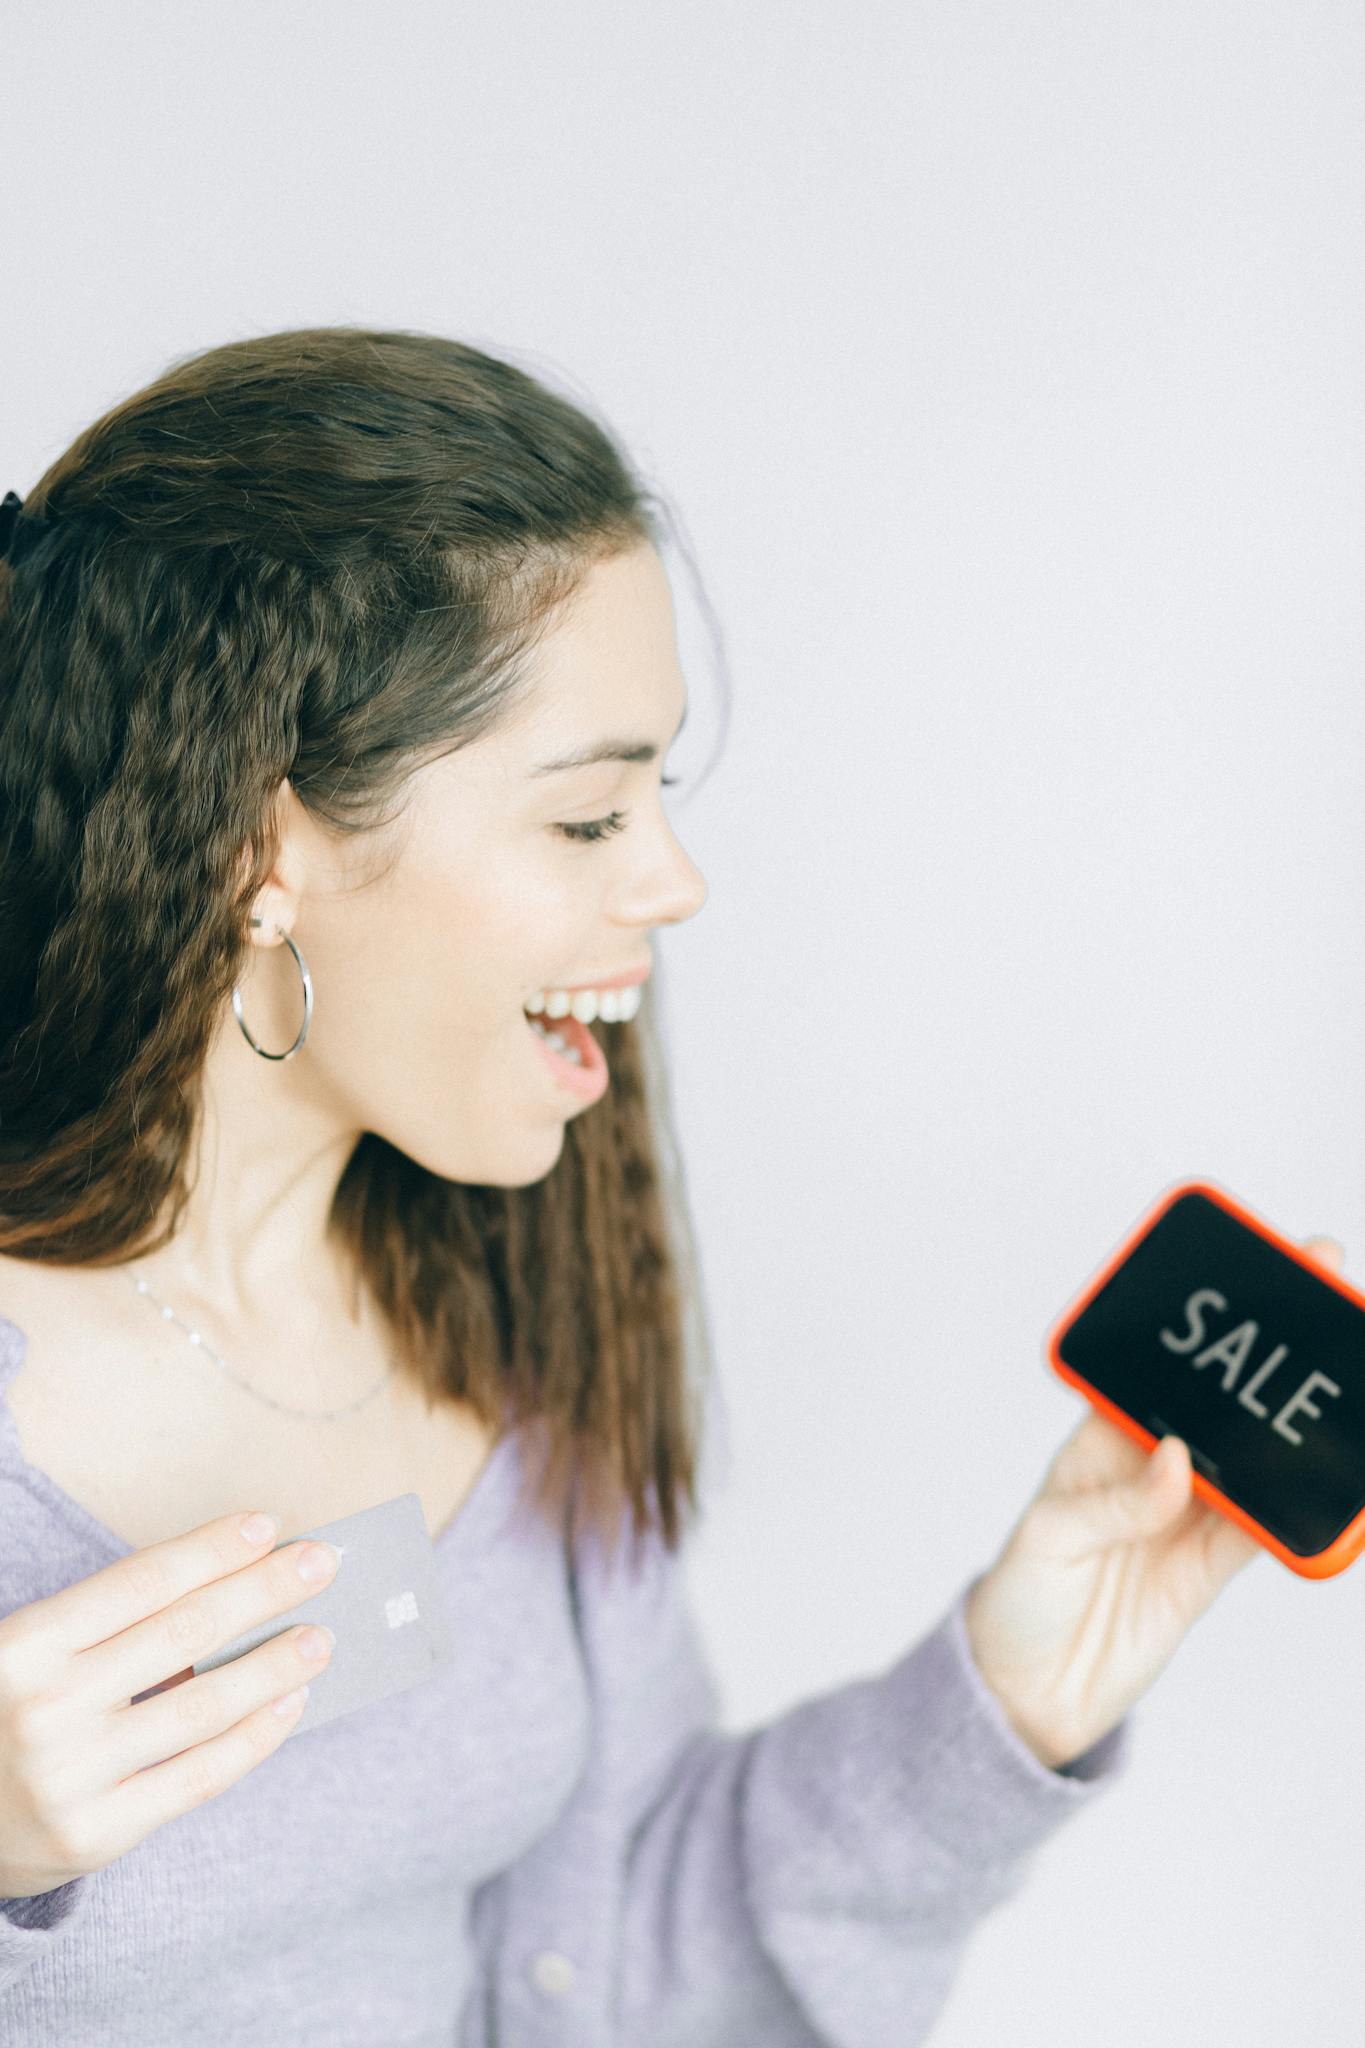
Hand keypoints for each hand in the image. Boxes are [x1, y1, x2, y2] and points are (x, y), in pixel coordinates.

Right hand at [0, 1512, 337, 1899]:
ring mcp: (71, 1776)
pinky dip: (255, 1737)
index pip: (141, 1582)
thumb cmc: (2, 1718)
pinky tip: (290, 1704)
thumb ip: (105, 1628)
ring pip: (203, 1706)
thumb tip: (230, 1586)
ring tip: (320, 1639)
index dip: (212, 1549)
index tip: (268, 1527)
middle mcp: (46, 1707)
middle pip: (184, 1633)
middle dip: (264, 1591)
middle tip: (322, 1564)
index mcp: (24, 1646)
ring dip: (274, 1665)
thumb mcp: (24, 1656)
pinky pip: (198, 1778)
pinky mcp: (96, 1835)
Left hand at [963, 1236, 1346, 1771]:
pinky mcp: (1209, 1569)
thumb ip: (1114, 1503)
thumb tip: (1178, 1463)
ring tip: (1342, 1379)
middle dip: (1270, 1353)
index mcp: (1101, 1439)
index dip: (1202, 1328)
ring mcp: (1186, 1516)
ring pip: (1255, 1459)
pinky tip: (1330, 1483)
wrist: (1028, 1695)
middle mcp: (1150, 1469)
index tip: (1244, 1279)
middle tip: (1322, 1299)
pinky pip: (1262, 1531)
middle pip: (1221, 1403)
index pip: (1158, 1369)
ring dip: (1295, 1425)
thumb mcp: (1049, 1538)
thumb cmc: (1019, 1598)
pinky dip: (1296, 1512)